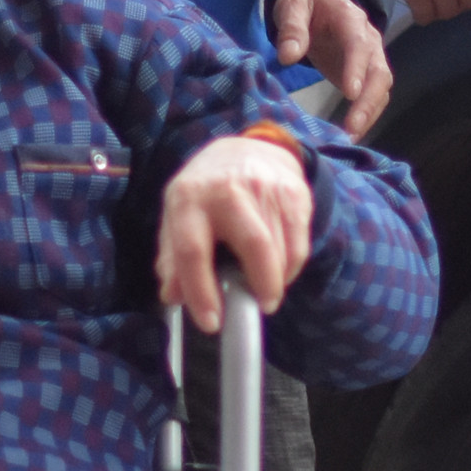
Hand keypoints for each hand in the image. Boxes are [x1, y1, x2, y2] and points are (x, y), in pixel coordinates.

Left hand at [159, 131, 312, 332]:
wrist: (244, 148)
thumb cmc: (206, 193)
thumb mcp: (177, 216)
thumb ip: (171, 258)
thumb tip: (173, 296)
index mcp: (189, 198)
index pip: (192, 250)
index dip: (200, 292)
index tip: (211, 323)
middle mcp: (228, 190)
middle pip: (254, 246)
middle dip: (261, 286)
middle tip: (259, 307)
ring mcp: (265, 188)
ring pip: (281, 250)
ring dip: (276, 280)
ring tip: (265, 289)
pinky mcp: (293, 193)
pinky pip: (299, 244)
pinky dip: (291, 268)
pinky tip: (279, 270)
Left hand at [266, 0, 388, 134]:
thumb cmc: (306, 2)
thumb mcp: (293, 5)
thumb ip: (291, 28)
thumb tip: (288, 56)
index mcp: (351, 20)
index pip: (359, 45)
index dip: (357, 69)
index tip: (350, 93)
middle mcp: (368, 40)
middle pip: (379, 73)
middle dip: (369, 101)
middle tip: (352, 127)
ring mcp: (370, 59)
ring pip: (381, 88)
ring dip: (369, 113)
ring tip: (349, 137)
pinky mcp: (364, 75)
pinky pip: (373, 97)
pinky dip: (366, 116)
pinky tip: (349, 135)